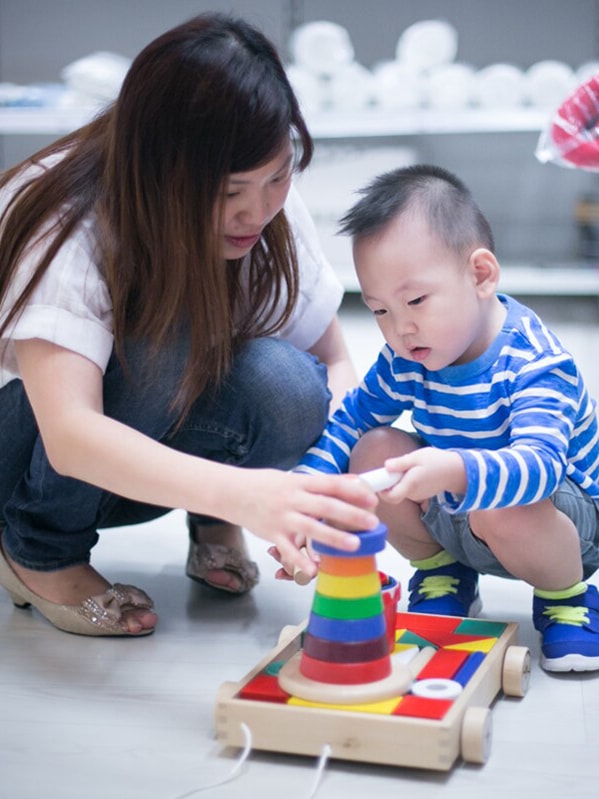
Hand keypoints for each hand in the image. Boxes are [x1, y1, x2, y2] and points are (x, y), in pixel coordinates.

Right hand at [232, 469, 378, 577]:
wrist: (230, 493)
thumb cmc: (264, 485)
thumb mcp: (292, 478)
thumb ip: (320, 483)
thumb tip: (350, 482)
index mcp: (299, 482)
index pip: (330, 484)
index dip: (352, 491)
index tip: (371, 499)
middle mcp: (292, 499)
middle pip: (325, 506)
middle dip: (350, 515)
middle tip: (372, 523)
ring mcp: (282, 518)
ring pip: (310, 528)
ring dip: (333, 537)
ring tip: (354, 545)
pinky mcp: (272, 534)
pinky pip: (288, 550)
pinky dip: (300, 561)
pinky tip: (314, 571)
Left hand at [382, 447, 465, 503]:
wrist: (456, 471)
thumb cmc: (436, 461)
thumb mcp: (417, 457)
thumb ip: (400, 463)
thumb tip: (385, 466)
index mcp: (410, 485)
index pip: (390, 497)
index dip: (381, 490)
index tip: (380, 478)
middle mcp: (412, 493)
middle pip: (392, 493)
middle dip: (389, 482)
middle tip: (392, 468)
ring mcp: (417, 495)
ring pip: (400, 489)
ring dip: (398, 480)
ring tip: (407, 466)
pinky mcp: (420, 494)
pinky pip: (407, 488)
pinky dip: (406, 481)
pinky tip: (414, 471)